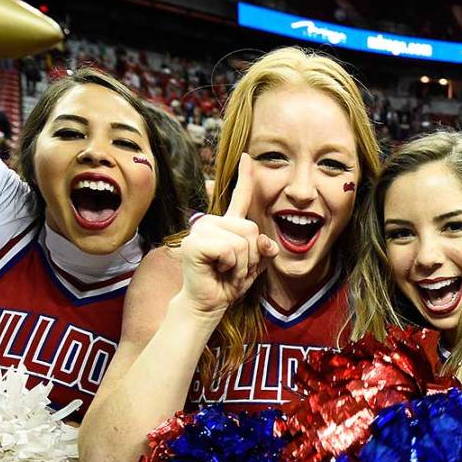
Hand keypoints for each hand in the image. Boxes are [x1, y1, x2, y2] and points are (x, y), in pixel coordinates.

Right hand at [173, 152, 277, 318]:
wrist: (210, 304)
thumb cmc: (229, 284)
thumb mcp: (254, 265)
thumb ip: (263, 249)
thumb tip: (266, 243)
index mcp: (227, 225)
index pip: (239, 198)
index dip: (245, 177)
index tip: (248, 157)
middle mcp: (211, 222)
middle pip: (251, 229)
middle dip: (251, 256)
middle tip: (234, 270)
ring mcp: (200, 231)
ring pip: (243, 241)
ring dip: (242, 265)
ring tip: (227, 272)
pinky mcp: (195, 244)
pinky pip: (230, 250)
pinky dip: (231, 266)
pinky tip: (218, 271)